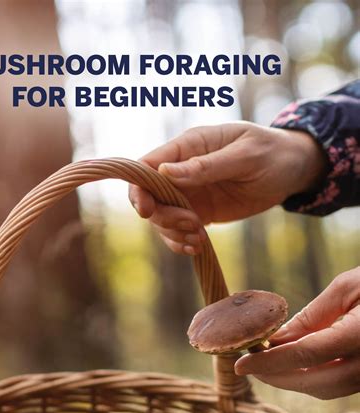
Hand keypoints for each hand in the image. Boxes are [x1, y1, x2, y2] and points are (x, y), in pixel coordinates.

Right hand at [129, 122, 325, 253]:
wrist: (291, 170)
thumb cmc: (271, 153)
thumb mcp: (245, 156)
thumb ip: (206, 165)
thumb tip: (165, 172)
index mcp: (189, 146)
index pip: (147, 165)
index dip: (140, 188)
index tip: (147, 211)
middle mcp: (181, 170)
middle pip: (149, 196)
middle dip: (162, 216)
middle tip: (192, 225)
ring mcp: (188, 193)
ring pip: (161, 218)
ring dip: (174, 233)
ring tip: (199, 238)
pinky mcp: (198, 212)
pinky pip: (176, 231)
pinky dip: (181, 243)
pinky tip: (198, 247)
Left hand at [234, 268, 359, 399]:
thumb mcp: (347, 287)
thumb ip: (311, 317)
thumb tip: (276, 340)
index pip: (306, 355)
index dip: (269, 362)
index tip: (241, 363)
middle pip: (315, 383)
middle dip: (277, 376)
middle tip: (249, 364)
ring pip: (327, 389)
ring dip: (293, 380)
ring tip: (266, 364)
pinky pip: (339, 384)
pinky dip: (312, 377)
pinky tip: (293, 364)